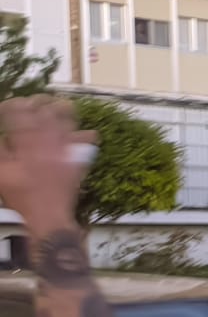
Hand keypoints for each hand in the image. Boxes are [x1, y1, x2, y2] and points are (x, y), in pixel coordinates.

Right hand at [0, 95, 92, 233]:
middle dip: (39, 103)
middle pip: (45, 114)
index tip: (9, 103)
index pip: (19, 116)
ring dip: (64, 112)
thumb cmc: (22, 198)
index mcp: (26, 146)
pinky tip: (89, 132)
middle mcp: (47, 145)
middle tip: (35, 99)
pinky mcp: (77, 163)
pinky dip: (86, 136)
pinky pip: (85, 145)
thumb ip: (1, 150)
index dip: (13, 106)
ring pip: (67, 124)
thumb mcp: (1, 173)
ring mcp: (65, 153)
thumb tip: (2, 136)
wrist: (49, 216)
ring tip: (61, 104)